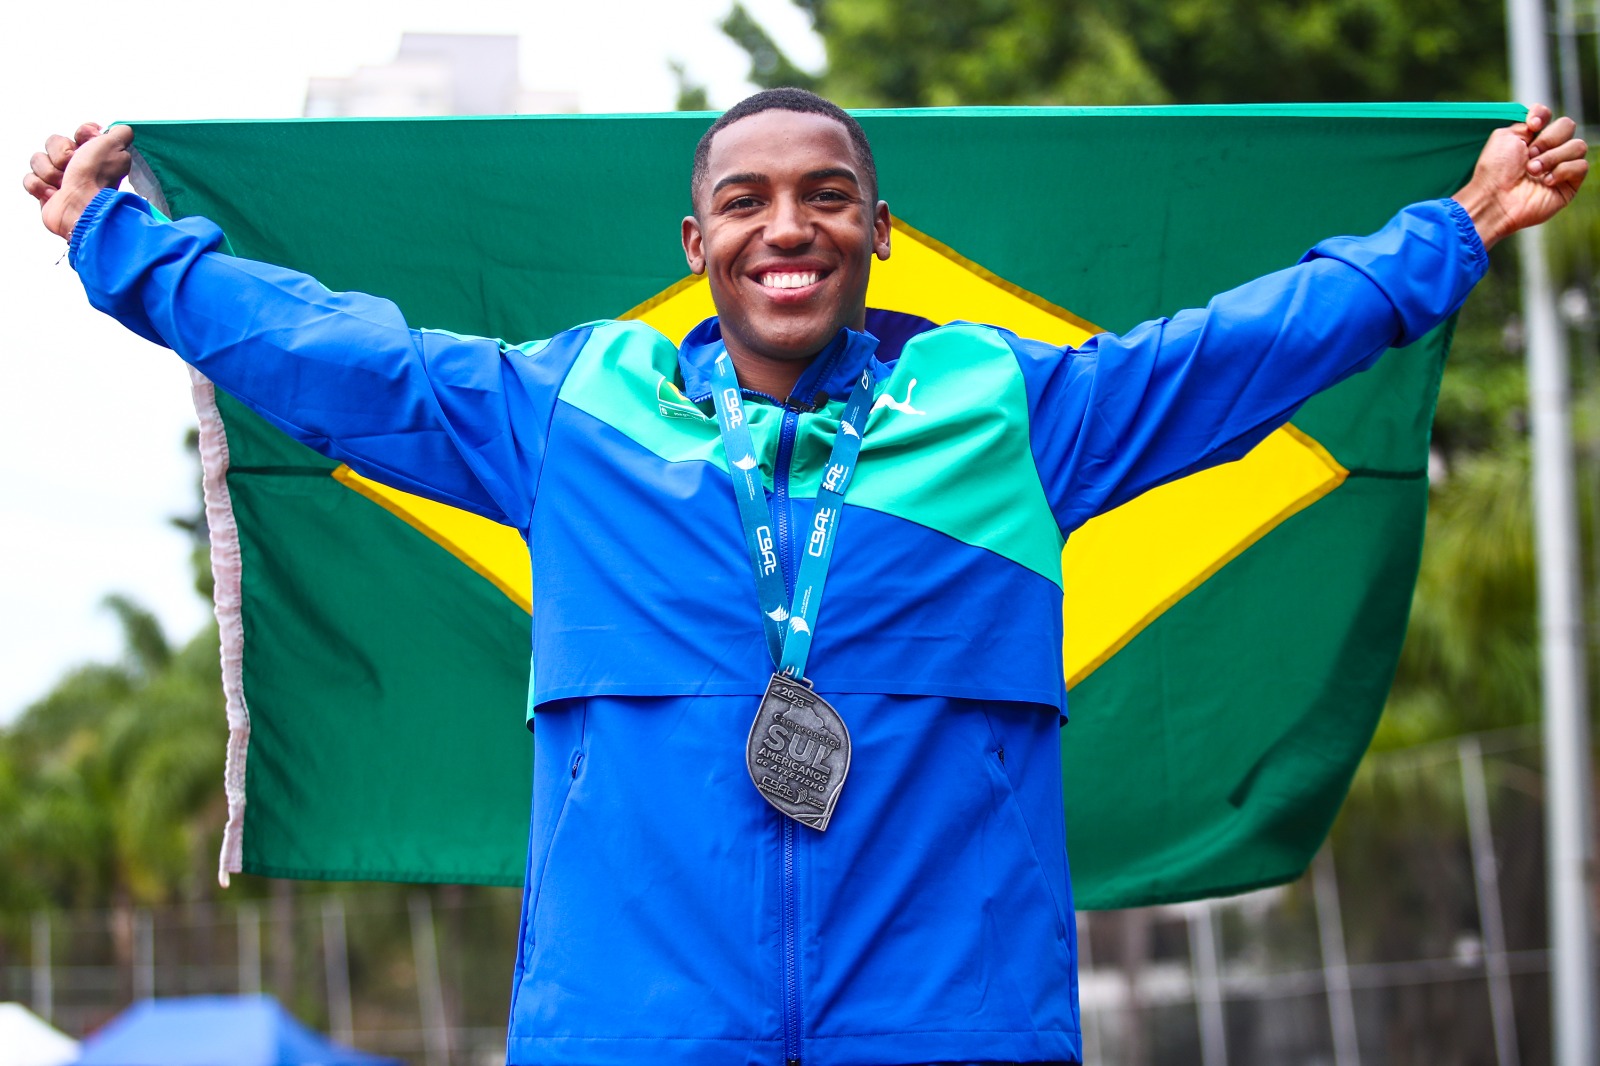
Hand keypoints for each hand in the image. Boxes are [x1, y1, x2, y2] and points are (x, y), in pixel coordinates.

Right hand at [22, 123, 134, 240]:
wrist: (81, 208)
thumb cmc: (96, 177)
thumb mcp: (115, 146)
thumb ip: (121, 133)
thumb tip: (119, 130)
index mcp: (96, 155)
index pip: (81, 132)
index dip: (81, 134)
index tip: (86, 142)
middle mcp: (79, 167)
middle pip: (54, 142)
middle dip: (60, 153)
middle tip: (72, 166)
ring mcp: (60, 180)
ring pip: (39, 159)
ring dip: (49, 171)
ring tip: (63, 184)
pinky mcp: (45, 193)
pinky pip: (30, 179)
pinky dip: (39, 186)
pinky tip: (53, 194)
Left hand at [1454, 105, 1587, 249]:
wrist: (1495, 200)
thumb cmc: (1494, 171)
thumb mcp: (1504, 137)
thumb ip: (1524, 122)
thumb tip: (1540, 121)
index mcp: (1530, 138)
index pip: (1549, 115)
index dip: (1543, 115)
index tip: (1532, 125)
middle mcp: (1547, 150)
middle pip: (1567, 126)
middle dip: (1548, 139)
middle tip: (1529, 155)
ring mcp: (1560, 167)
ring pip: (1578, 146)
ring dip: (1552, 157)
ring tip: (1533, 171)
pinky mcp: (1569, 184)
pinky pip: (1581, 166)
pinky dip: (1563, 171)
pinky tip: (1546, 182)